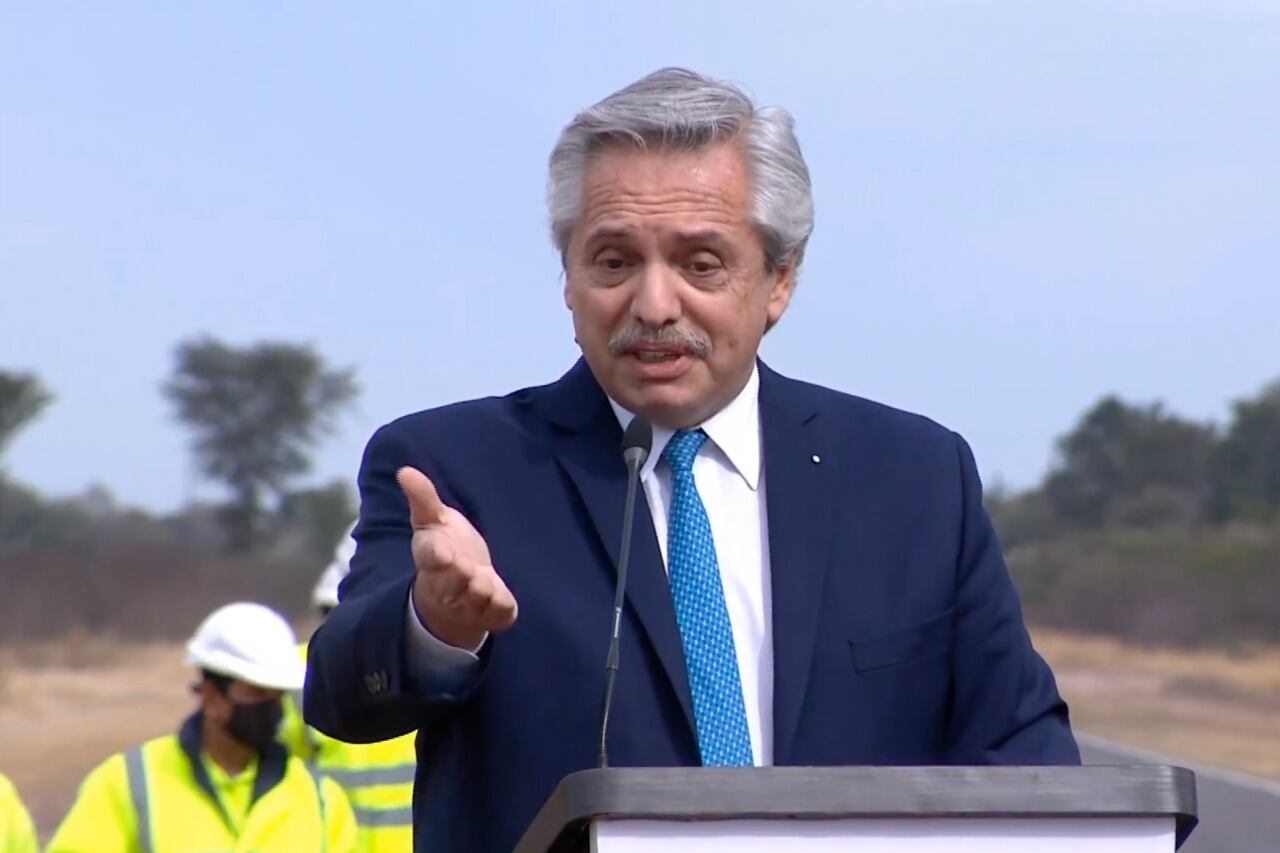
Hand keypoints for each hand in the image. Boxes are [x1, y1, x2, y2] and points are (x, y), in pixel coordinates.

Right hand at [397, 466, 517, 650]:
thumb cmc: (446, 550)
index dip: (438, 555)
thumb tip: (405, 470)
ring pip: (476, 597)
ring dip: (482, 590)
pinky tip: (500, 598)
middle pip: (455, 580)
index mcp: (432, 559)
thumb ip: (423, 499)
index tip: (444, 552)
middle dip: (462, 575)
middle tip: (468, 568)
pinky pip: (499, 613)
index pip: (431, 557)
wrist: (458, 595)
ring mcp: (470, 603)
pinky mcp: (493, 614)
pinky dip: (501, 606)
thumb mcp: (433, 522)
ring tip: (483, 583)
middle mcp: (448, 585)